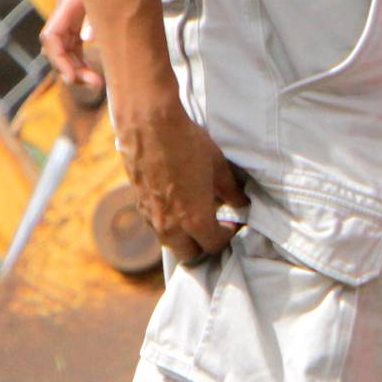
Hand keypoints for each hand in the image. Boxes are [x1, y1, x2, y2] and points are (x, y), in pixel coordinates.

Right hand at [40, 0, 104, 94]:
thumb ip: (99, 14)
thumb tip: (87, 39)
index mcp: (68, 4)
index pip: (51, 37)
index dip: (59, 59)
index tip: (73, 78)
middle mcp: (65, 12)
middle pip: (57, 47)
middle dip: (72, 69)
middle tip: (96, 83)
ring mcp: (72, 16)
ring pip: (66, 49)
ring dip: (77, 67)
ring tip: (97, 82)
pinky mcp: (81, 19)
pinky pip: (74, 44)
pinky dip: (81, 58)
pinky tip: (95, 70)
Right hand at [114, 102, 248, 264]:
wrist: (149, 126)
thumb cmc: (189, 145)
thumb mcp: (219, 167)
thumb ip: (232, 191)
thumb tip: (242, 203)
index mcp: (195, 219)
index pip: (214, 245)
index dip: (228, 235)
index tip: (233, 221)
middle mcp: (170, 226)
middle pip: (189, 254)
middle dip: (204, 245)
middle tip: (216, 225)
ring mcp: (151, 217)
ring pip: (170, 242)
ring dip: (185, 237)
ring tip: (197, 214)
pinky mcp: (139, 205)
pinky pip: (156, 226)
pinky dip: (169, 223)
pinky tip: (178, 203)